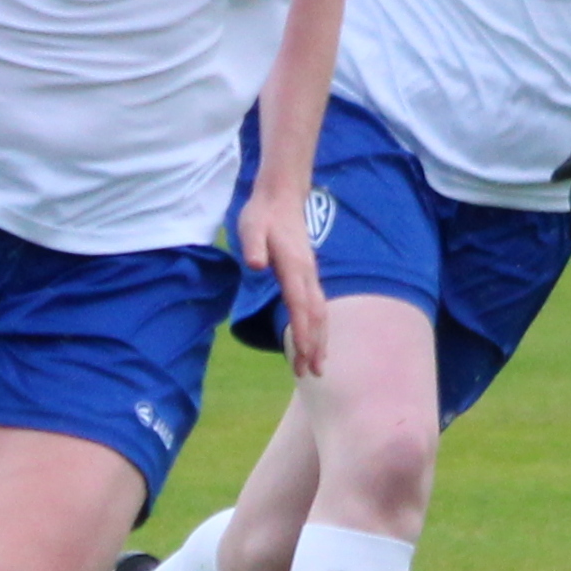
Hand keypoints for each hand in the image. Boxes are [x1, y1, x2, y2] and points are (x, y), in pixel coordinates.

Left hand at [237, 179, 332, 377]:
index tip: (303, 356)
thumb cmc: (262, 214)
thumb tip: (256, 264)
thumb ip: (253, 246)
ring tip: (316, 367)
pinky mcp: (308, 274)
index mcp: (294, 267)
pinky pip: (317, 306)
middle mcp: (307, 274)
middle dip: (314, 345)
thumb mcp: (250, 227)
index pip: (299, 306)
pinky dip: (317, 327)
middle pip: (315, 316)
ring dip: (320, 340)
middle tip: (311, 373)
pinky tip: (315, 340)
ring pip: (320, 313)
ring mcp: (310, 275)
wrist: (281, 196)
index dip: (301, 332)